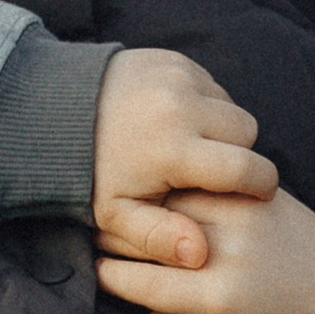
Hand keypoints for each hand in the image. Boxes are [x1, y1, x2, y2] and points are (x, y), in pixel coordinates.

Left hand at [91, 48, 275, 271]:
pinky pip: (211, 85)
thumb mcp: (117, 218)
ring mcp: (179, 75)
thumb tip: (201, 256)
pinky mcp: (175, 58)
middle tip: (214, 175)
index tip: (259, 195)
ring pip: (232, 106)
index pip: (245, 167)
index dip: (259, 184)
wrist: (55, 113)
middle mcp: (181, 104)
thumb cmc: (90, 176)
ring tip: (191, 151)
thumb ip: (159, 238)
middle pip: (246, 132)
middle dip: (239, 154)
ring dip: (222, 130)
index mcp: (172, 149)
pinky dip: (204, 105)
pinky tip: (177, 125)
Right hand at [98, 186, 314, 313]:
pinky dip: (178, 188)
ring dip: (146, 205)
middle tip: (98, 238)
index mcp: (218, 297)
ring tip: (127, 213)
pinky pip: (203, 182)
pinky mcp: (255, 194)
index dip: (110, 277)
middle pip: (152, 234)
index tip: (96, 274)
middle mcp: (227, 250)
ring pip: (173, 199)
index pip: (143, 282)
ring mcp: (243, 214)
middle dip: (119, 236)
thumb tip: (149, 309)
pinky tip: (162, 195)